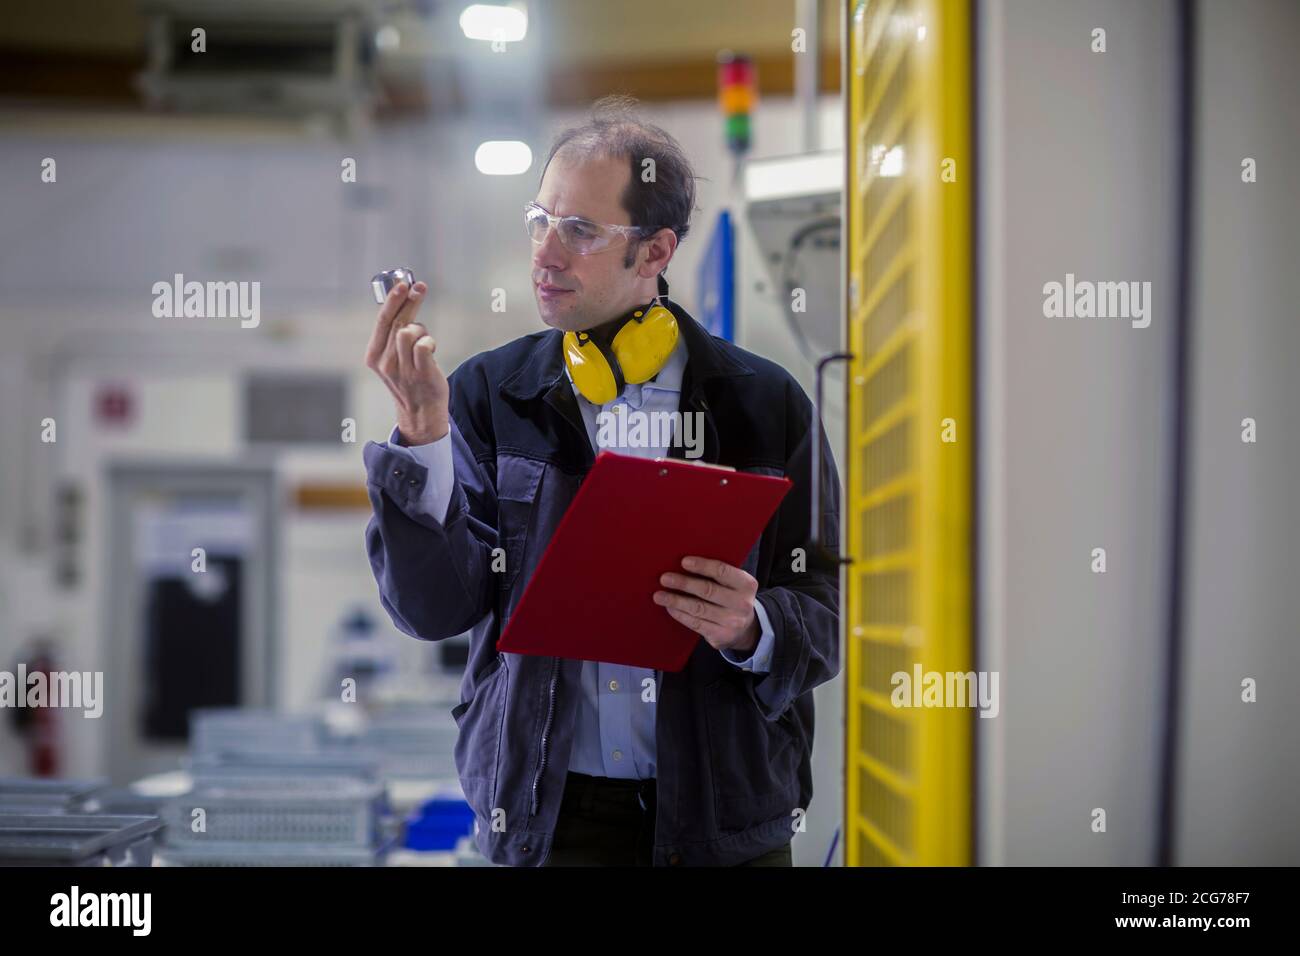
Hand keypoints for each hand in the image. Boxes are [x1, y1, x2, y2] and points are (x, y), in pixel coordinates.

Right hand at [364, 280, 449, 445]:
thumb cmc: (410, 380)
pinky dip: (429, 341)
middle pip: (397, 321)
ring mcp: (402, 369)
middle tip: (421, 287)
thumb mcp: (393, 358)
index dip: (392, 299)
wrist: (420, 413)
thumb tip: (404, 299)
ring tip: (425, 340)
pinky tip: (431, 349)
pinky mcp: (420, 374)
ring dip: (421, 329)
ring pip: (409, 331)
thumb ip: (395, 334)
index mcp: (374, 356)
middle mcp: (385, 362)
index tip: (402, 283)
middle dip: (410, 301)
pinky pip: (424, 345)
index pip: (382, 320)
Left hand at [654, 556, 760, 653]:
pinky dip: (680, 614)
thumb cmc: (731, 597)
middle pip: (708, 590)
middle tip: (664, 578)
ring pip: (699, 608)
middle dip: (684, 583)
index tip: (683, 562)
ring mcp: (732, 622)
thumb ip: (717, 574)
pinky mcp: (721, 636)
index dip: (702, 566)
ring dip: (676, 601)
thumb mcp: (734, 583)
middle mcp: (742, 603)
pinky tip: (670, 607)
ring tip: (659, 595)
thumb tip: (683, 564)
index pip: (722, 571)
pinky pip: (696, 623)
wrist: (746, 629)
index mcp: (746, 584)